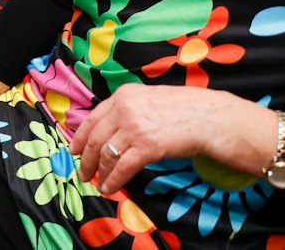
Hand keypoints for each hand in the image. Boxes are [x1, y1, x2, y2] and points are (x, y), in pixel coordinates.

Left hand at [71, 84, 264, 195]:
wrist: (210, 117)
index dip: (80, 137)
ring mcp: (134, 127)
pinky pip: (121, 167)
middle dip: (86, 159)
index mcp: (124, 95)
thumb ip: (130, 109)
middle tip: (83, 172)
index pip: (93, 118)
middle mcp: (124, 108)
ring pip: (106, 154)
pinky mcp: (146, 146)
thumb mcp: (150, 99)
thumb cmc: (185, 109)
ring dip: (99, 172)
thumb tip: (112, 129)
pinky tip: (110, 188)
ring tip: (98, 183)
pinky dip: (113, 180)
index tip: (74, 149)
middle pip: (95, 138)